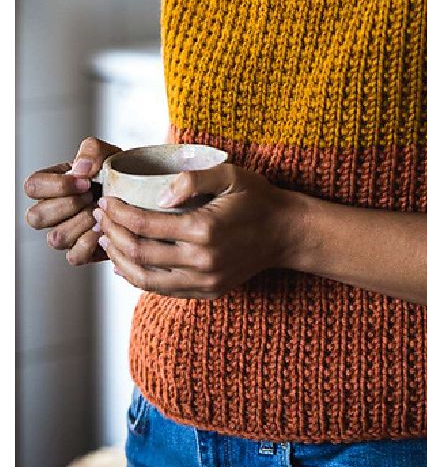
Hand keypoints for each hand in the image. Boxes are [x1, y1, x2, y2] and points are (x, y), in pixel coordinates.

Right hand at [24, 136, 121, 264]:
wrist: (139, 196)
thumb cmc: (117, 173)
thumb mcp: (107, 153)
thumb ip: (91, 151)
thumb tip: (80, 169)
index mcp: (50, 185)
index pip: (32, 187)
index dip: (58, 185)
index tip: (86, 181)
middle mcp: (50, 212)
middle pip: (36, 217)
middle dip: (69, 204)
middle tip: (92, 196)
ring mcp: (63, 234)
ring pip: (55, 238)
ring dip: (82, 223)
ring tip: (101, 212)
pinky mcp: (80, 252)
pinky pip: (74, 256)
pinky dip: (91, 243)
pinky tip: (104, 229)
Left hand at [94, 162, 304, 298]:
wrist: (286, 233)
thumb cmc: (257, 199)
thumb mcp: (230, 175)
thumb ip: (194, 178)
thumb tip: (159, 194)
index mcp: (204, 229)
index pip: (144, 224)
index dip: (118, 213)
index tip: (107, 200)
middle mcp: (201, 261)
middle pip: (138, 252)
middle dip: (111, 233)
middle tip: (100, 217)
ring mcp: (204, 281)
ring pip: (145, 278)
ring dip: (119, 258)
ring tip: (106, 240)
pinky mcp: (207, 292)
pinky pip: (163, 290)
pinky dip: (138, 277)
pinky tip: (126, 263)